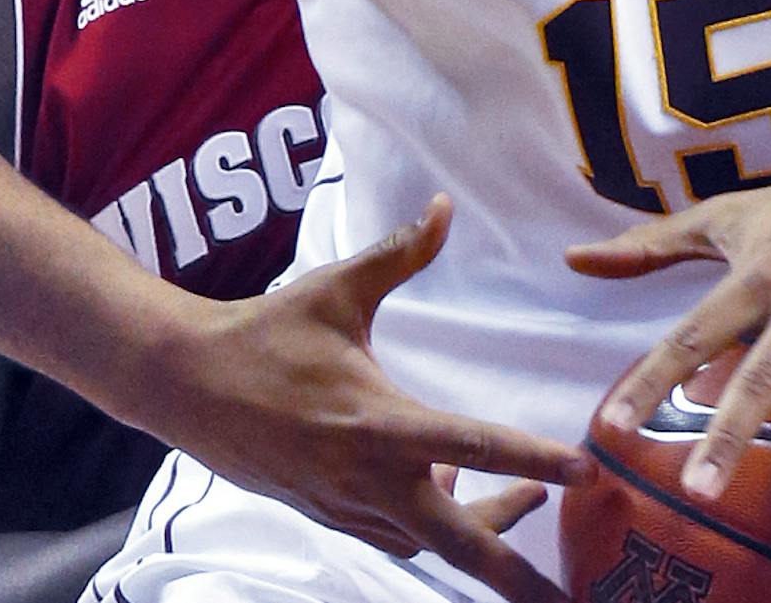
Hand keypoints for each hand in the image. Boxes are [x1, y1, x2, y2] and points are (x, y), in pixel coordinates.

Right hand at [163, 195, 586, 602]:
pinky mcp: (328, 514)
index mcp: (378, 422)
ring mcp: (346, 506)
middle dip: (513, 576)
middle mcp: (367, 478)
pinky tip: (444, 483)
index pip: (474, 444)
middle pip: (458, 542)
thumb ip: (397, 255)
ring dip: (479, 531)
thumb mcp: (335, 289)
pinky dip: (430, 523)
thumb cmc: (264, 332)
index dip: (534, 460)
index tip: (586, 474)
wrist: (184, 384)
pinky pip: (395, 536)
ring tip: (521, 499)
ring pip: (429, 542)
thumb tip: (444, 208)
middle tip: (566, 600)